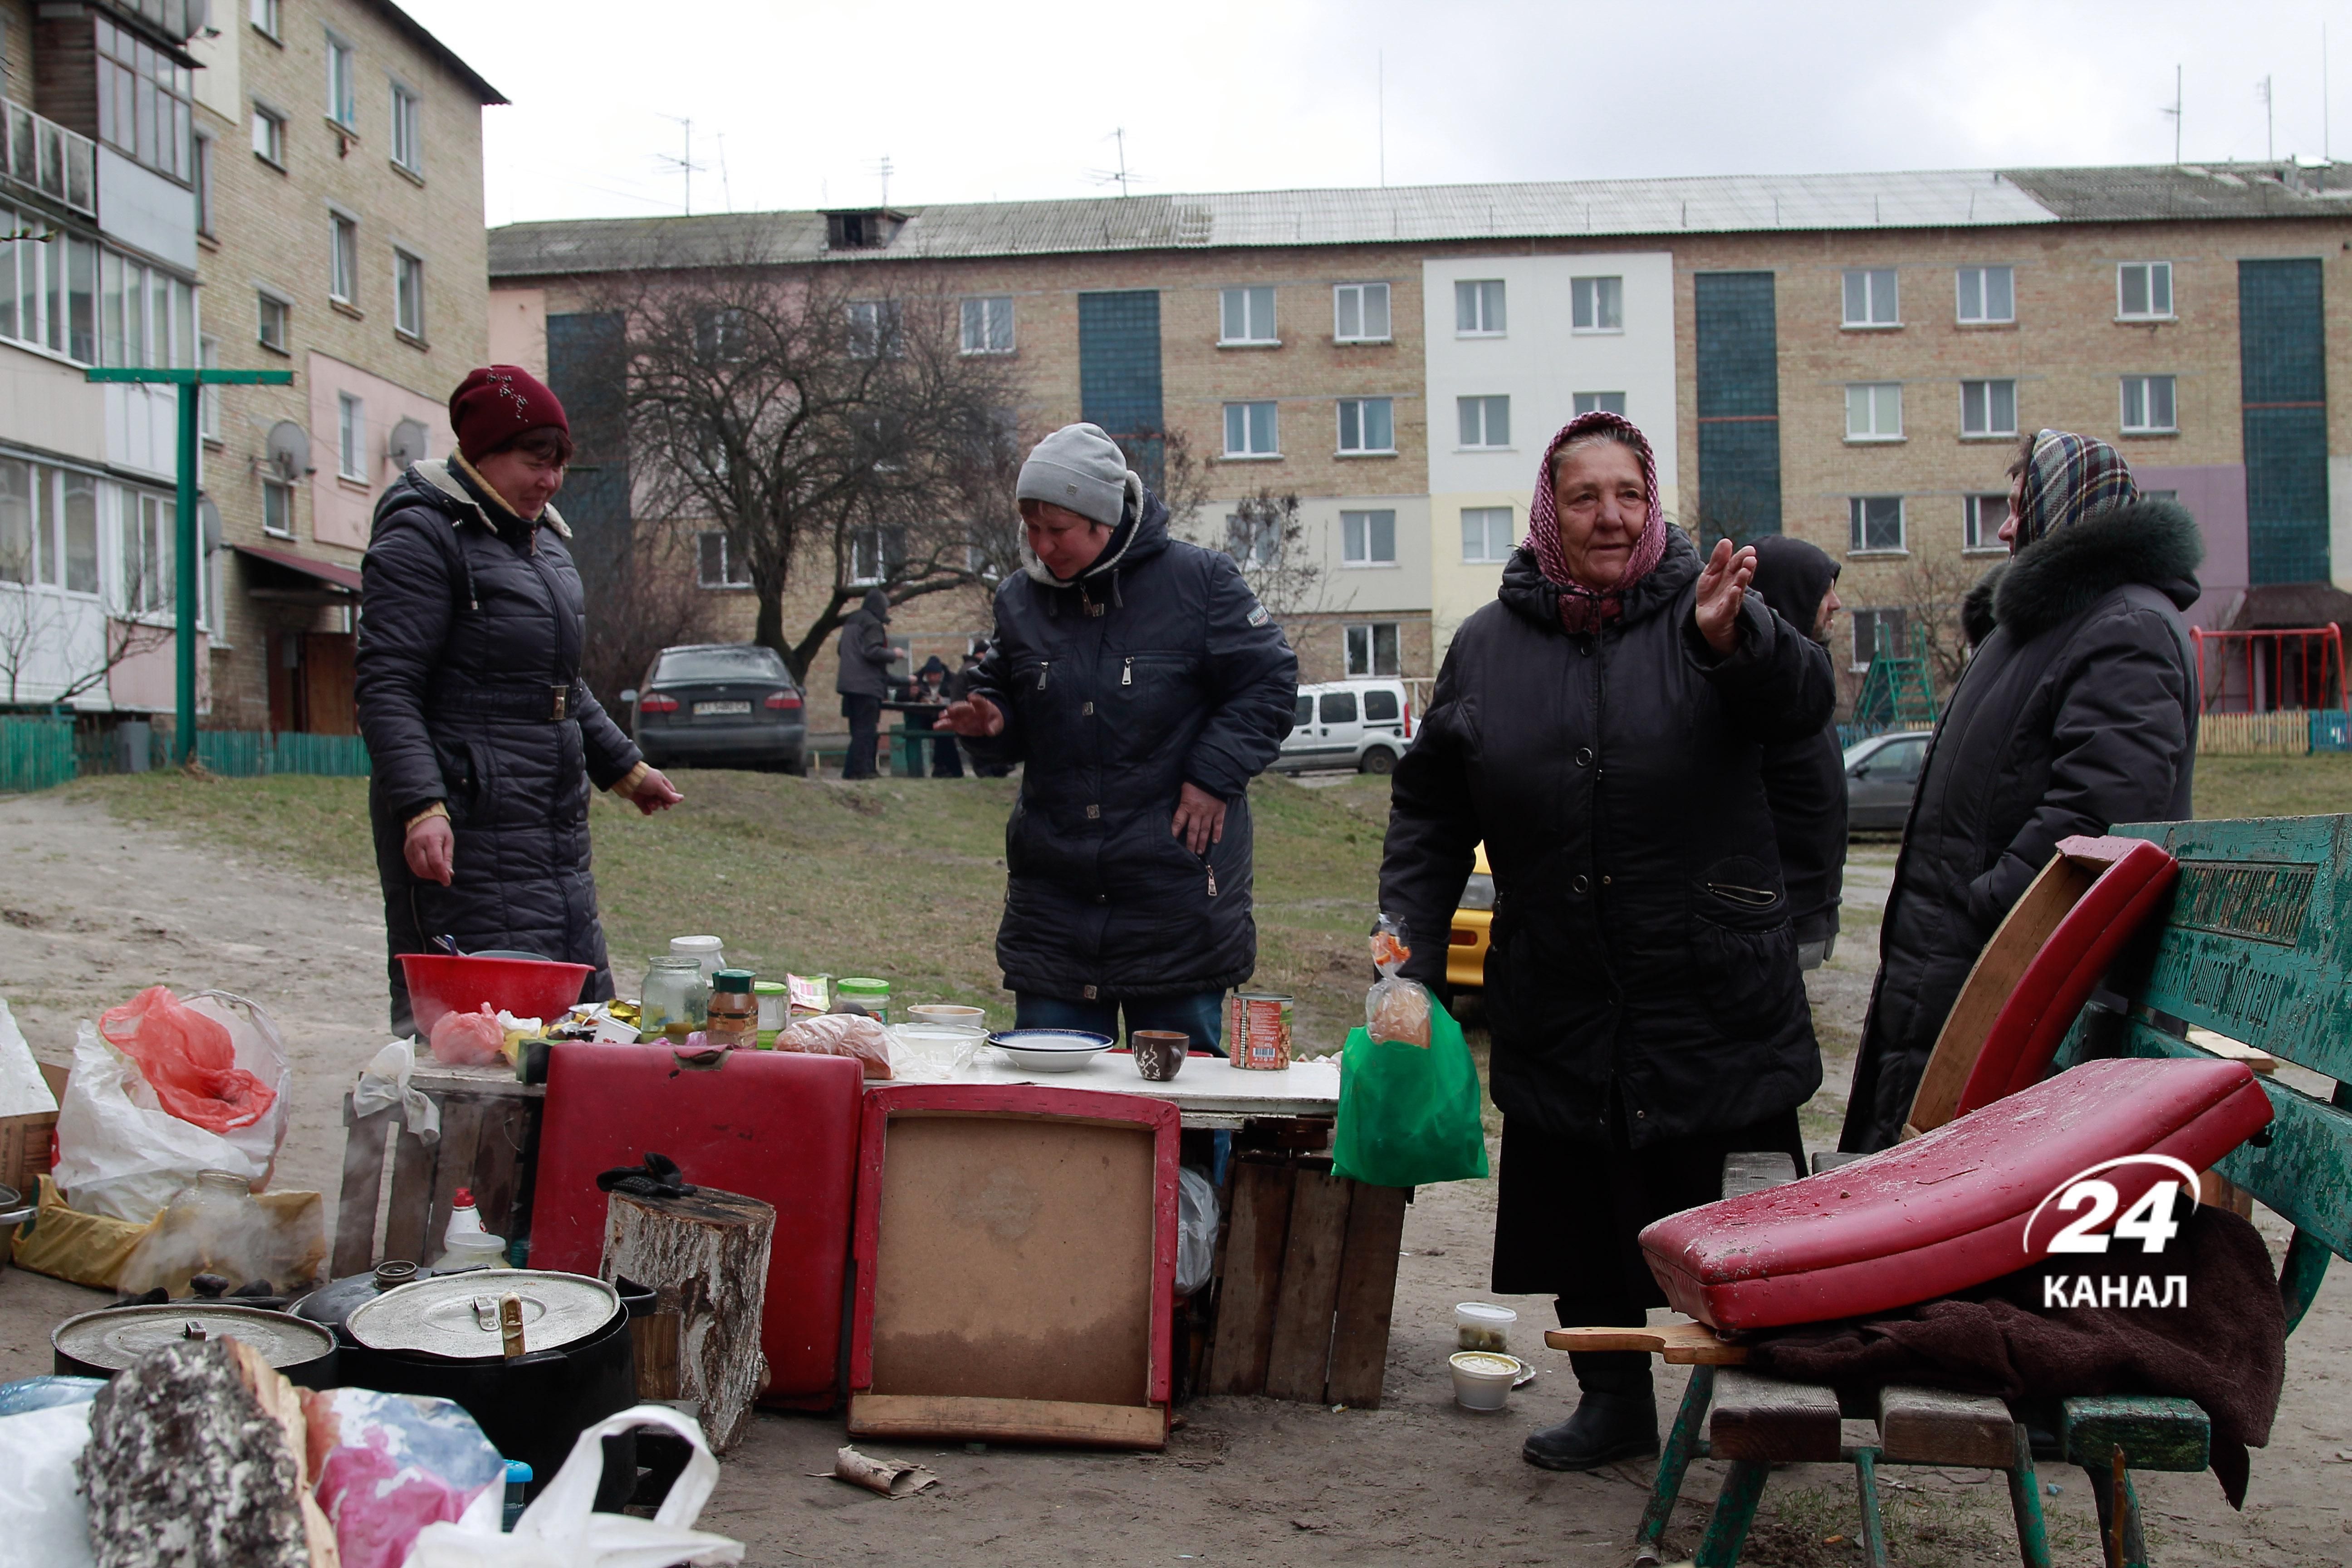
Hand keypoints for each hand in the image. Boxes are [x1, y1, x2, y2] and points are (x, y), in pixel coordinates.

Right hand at [404, 815, 453, 885]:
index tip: (447, 882)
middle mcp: (417, 844)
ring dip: (428, 875)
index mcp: (431, 840)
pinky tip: (429, 869)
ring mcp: (409, 848)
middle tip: (443, 877)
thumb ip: (448, 857)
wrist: (423, 817)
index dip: (441, 874)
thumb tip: (449, 874)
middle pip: (424, 867)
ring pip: (417, 869)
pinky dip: (421, 871)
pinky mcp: (406, 851)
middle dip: (435, 876)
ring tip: (437, 873)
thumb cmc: (439, 828)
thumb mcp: (448, 840)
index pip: (435, 862)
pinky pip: (413, 866)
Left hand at [631, 767, 682, 815]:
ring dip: (654, 806)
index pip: (670, 791)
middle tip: (659, 805)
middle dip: (661, 803)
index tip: (667, 805)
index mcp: (660, 781)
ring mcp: (645, 792)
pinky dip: (646, 810)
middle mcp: (653, 786)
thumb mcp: (659, 787)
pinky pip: (643, 806)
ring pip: (653, 803)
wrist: (626, 778)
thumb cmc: (645, 780)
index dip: (671, 799)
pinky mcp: (637, 797)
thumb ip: (669, 794)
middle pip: (662, 798)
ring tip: (651, 805)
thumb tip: (682, 798)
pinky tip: (647, 811)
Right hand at [940, 694, 1004, 736]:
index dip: (975, 699)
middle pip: (963, 707)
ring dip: (947, 715)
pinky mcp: (958, 723)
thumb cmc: (993, 719)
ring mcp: (963, 716)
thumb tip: (990, 731)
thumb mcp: (998, 723)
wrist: (987, 722)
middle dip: (956, 708)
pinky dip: (943, 725)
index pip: (979, 701)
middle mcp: (970, 708)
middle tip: (950, 710)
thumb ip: (994, 727)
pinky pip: (950, 724)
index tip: (970, 697)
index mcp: (982, 706)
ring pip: (954, 714)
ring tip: (941, 717)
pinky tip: (936, 726)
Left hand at [1172, 781, 1226, 856]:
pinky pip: (1218, 824)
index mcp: (1186, 806)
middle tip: (1188, 854)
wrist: (1212, 773)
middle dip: (1190, 844)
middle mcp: (1197, 812)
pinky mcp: (1219, 810)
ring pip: (1204, 830)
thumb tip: (1173, 808)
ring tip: (1199, 851)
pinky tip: (1215, 841)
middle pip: (1192, 831)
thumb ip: (1181, 801)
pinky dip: (1217, 833)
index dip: (1174, 833)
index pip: (1178, 823)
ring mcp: (1209, 812)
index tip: (1171, 843)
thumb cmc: (1195, 780)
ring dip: (1202, 842)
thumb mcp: (1183, 789)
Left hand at [1693, 538, 1756, 655]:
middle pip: (1741, 576)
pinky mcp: (1724, 614)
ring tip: (1745, 570)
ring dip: (1742, 580)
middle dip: (1746, 567)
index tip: (1750, 550)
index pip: (1739, 564)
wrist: (1707, 618)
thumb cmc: (1711, 593)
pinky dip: (1732, 598)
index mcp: (1731, 576)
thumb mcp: (1710, 574)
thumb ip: (1718, 559)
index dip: (1743, 557)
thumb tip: (1726, 540)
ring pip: (1738, 589)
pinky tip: (1735, 590)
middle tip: (1751, 559)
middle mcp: (1734, 587)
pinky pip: (1729, 605)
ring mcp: (1730, 600)